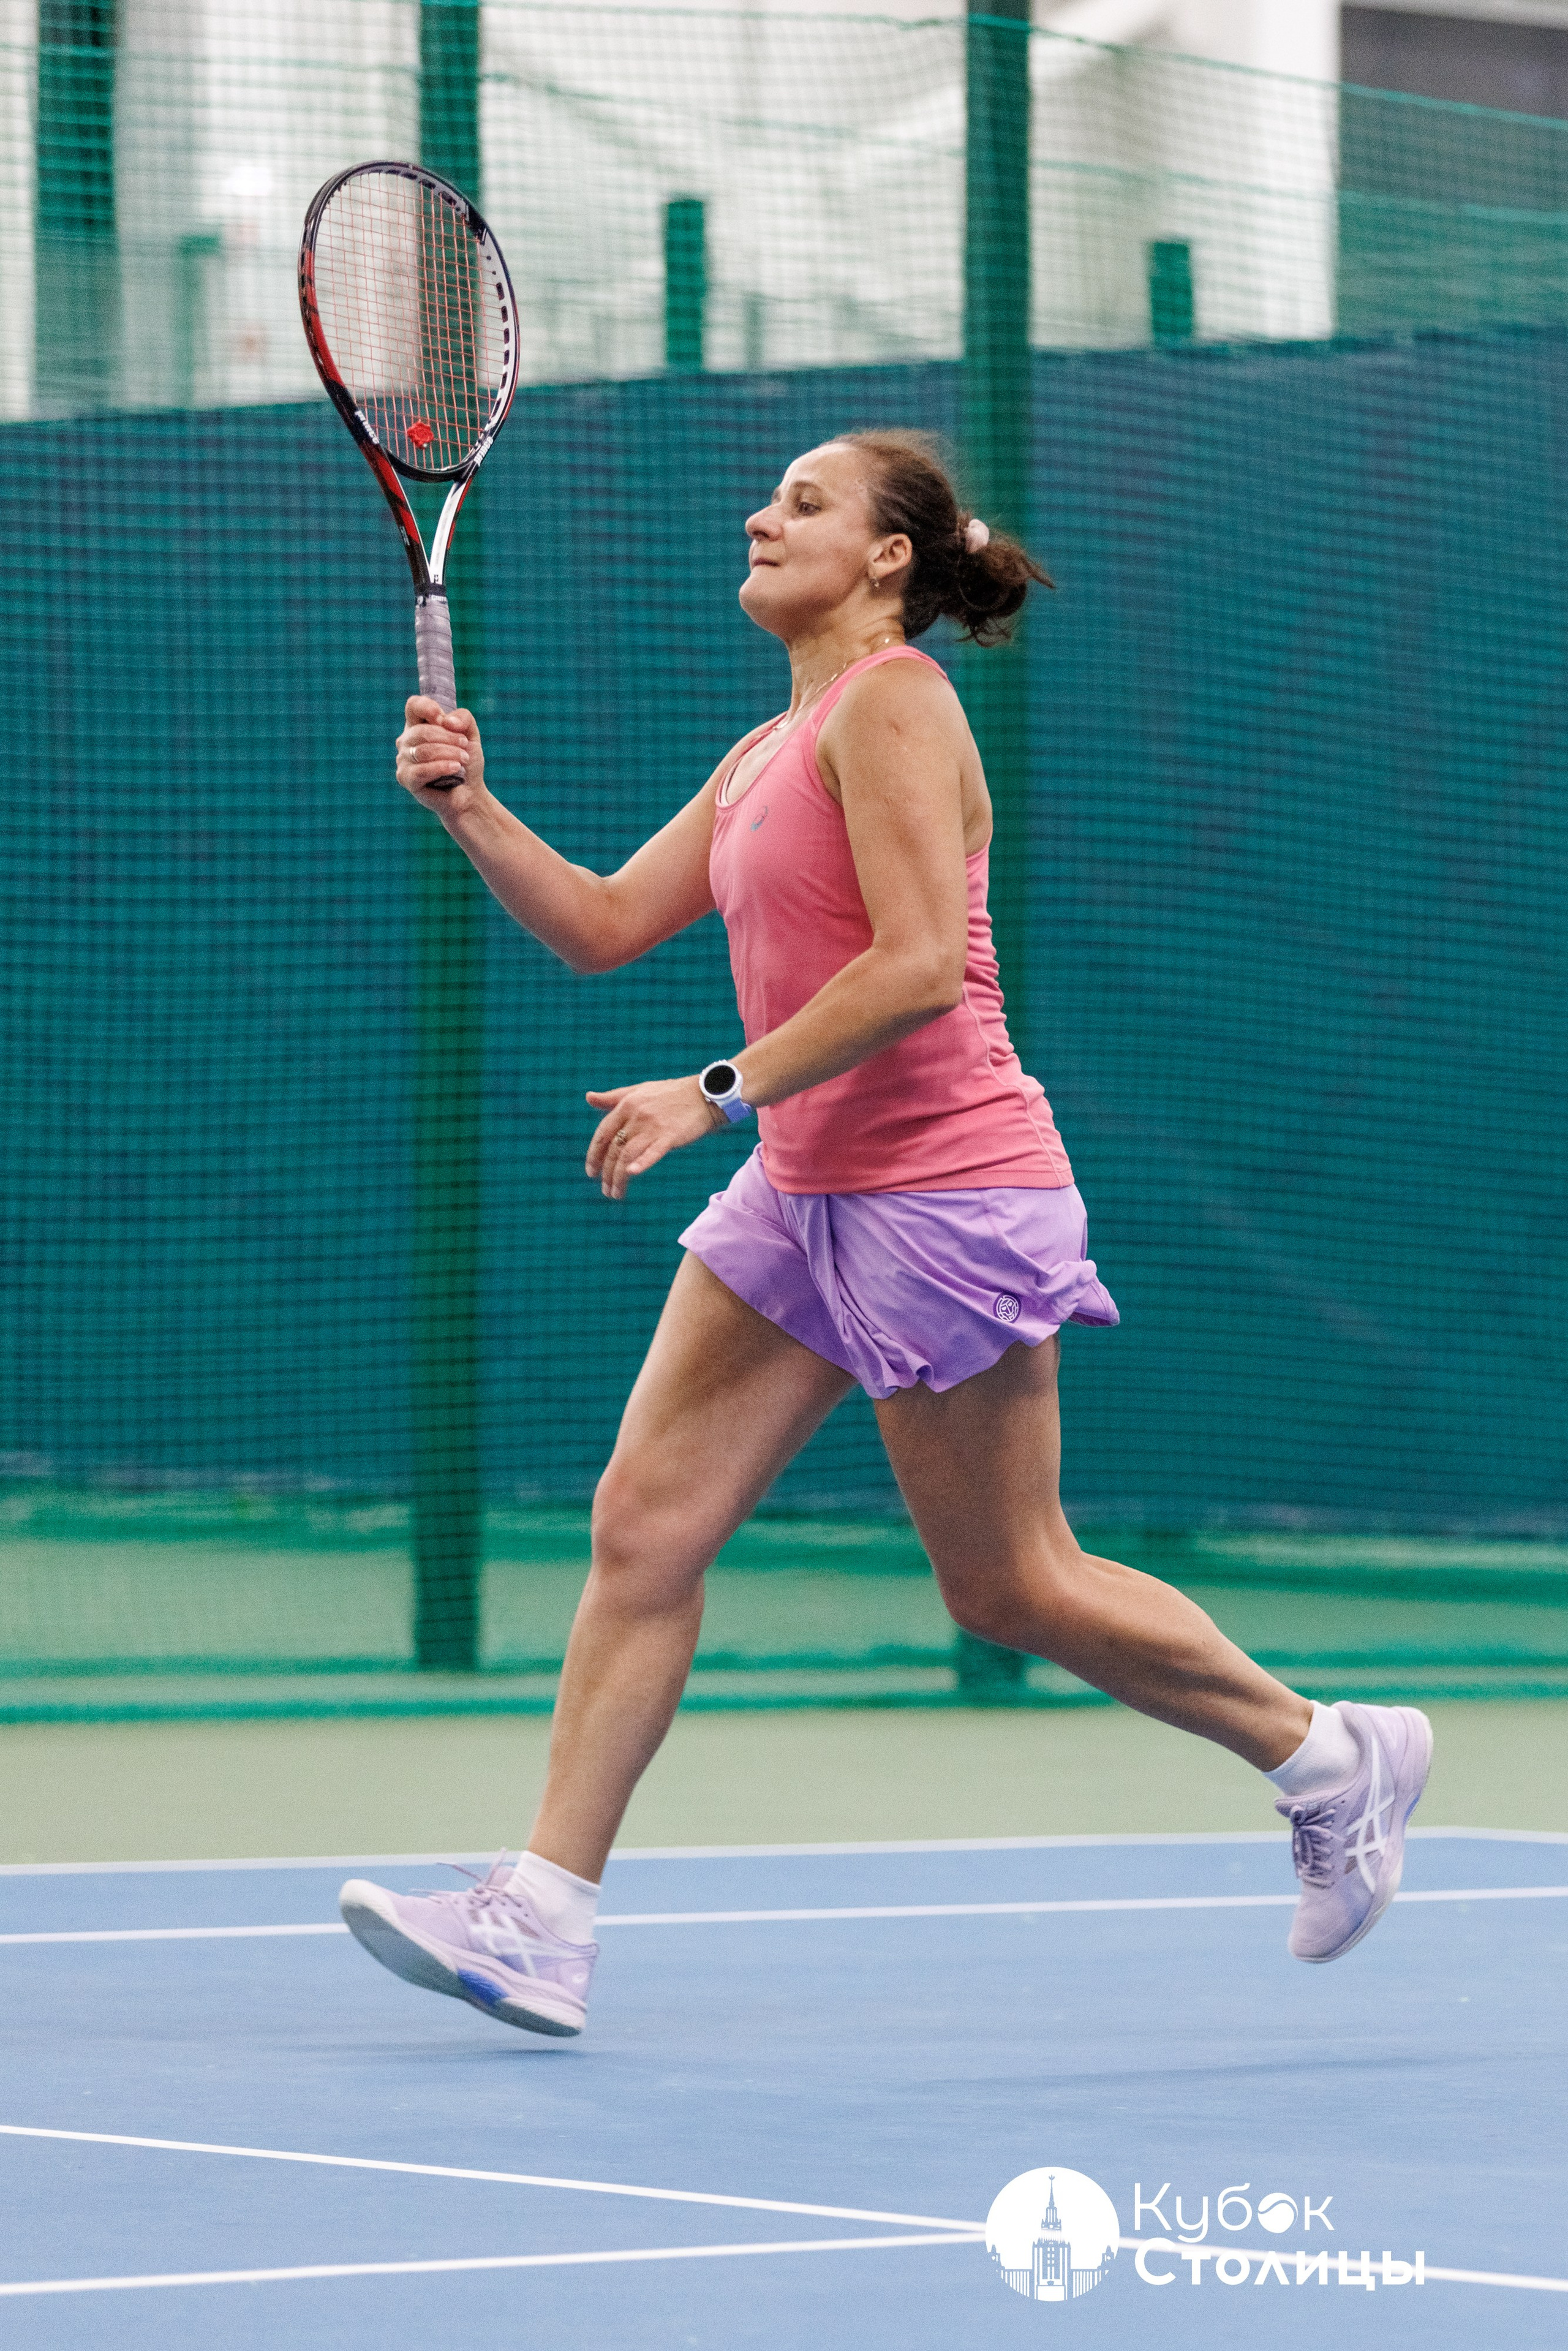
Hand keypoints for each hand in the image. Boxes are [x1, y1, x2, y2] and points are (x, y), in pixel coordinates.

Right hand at [396, 696, 485, 811]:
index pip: (413, 706)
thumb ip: (463, 718)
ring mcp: (403, 760)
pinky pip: (421, 770)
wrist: (470, 792)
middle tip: (465, 746)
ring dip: (449, 753)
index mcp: (418, 725)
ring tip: (463, 759)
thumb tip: (446, 721)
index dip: (427, 708)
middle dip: (448, 738)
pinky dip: (441, 767)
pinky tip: (455, 769)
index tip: (443, 719)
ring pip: (423, 750)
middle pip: (421, 731)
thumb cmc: (466, 762)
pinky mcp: (405, 778)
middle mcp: (406, 741)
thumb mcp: (471, 735)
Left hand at [586, 1076, 720, 1199]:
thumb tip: (588, 1097)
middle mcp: (637, 1116)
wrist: (705, 1094)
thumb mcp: (639, 1090)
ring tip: (615, 1193)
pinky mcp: (670, 1136)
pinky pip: (652, 1152)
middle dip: (606, 1172)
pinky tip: (631, 1174)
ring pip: (627, 1155)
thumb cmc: (672, 1093)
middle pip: (614, 1149)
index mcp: (627, 1105)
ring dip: (618, 1177)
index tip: (591, 1171)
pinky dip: (641, 1163)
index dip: (594, 1154)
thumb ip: (613, 1097)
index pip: (603, 1133)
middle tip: (605, 1190)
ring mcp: (653, 1126)